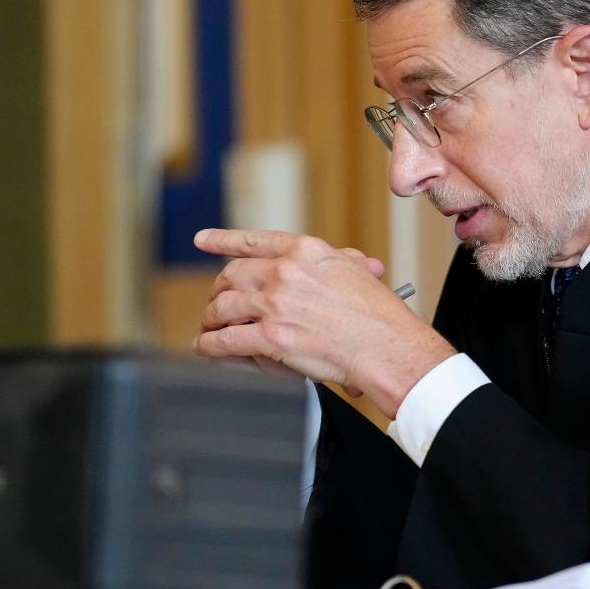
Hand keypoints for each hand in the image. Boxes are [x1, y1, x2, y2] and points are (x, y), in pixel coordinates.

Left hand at [192, 228, 455, 418]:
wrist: (386, 346)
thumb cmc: (379, 315)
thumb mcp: (358, 272)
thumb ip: (343, 261)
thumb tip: (349, 259)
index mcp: (305, 252)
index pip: (254, 241)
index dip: (222, 240)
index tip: (203, 240)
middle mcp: (286, 272)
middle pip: (232, 275)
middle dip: (219, 290)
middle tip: (216, 302)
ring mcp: (276, 304)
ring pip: (223, 307)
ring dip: (211, 319)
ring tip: (209, 328)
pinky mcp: (271, 337)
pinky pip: (226, 340)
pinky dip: (210, 345)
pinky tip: (206, 348)